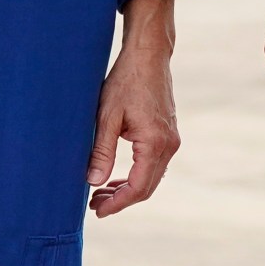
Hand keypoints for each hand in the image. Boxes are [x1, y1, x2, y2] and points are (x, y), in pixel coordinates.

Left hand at [89, 0, 179, 217]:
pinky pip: (154, 164)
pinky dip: (137, 175)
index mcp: (155, 142)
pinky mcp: (168, 133)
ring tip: (101, 193)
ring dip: (128, 188)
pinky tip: (117, 176)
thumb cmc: (125, 81)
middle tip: (94, 204)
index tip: (97, 210)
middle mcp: (169, 144)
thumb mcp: (107, 116)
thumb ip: (102, 151)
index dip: (117, 203)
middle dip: (121, 200)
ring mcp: (171, 139)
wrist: (147, 55)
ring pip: (151, 177)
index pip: (138, 187)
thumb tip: (93, 183)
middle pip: (147, 187)